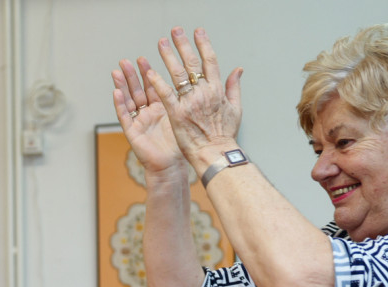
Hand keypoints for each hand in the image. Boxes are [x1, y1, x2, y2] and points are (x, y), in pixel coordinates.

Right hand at [112, 56, 185, 177]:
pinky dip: (120, 104)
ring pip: (129, 100)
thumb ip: (188, 98)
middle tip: (127, 60)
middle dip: (132, 75)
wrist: (172, 165)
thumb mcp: (186, 115)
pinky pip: (125, 116)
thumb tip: (201, 80)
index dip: (147, 72)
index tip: (144, 58)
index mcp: (161, 107)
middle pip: (138, 90)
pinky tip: (116, 92)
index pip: (152, 86)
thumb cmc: (181, 144)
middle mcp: (148, 113)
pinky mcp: (132, 132)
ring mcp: (139, 122)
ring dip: (122, 85)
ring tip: (117, 71)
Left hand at [144, 27, 242, 162]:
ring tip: (161, 43)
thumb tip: (238, 70)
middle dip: (183, 45)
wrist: (215, 154)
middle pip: (192, 63)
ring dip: (168, 57)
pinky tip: (150, 72)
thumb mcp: (235, 108)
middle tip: (175, 31)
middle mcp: (203, 92)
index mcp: (217, 89)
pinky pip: (165, 95)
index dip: (203, 44)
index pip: (210, 61)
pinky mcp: (177, 114)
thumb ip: (233, 87)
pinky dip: (158, 83)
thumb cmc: (224, 135)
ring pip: (177, 75)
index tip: (197, 32)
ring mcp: (189, 102)